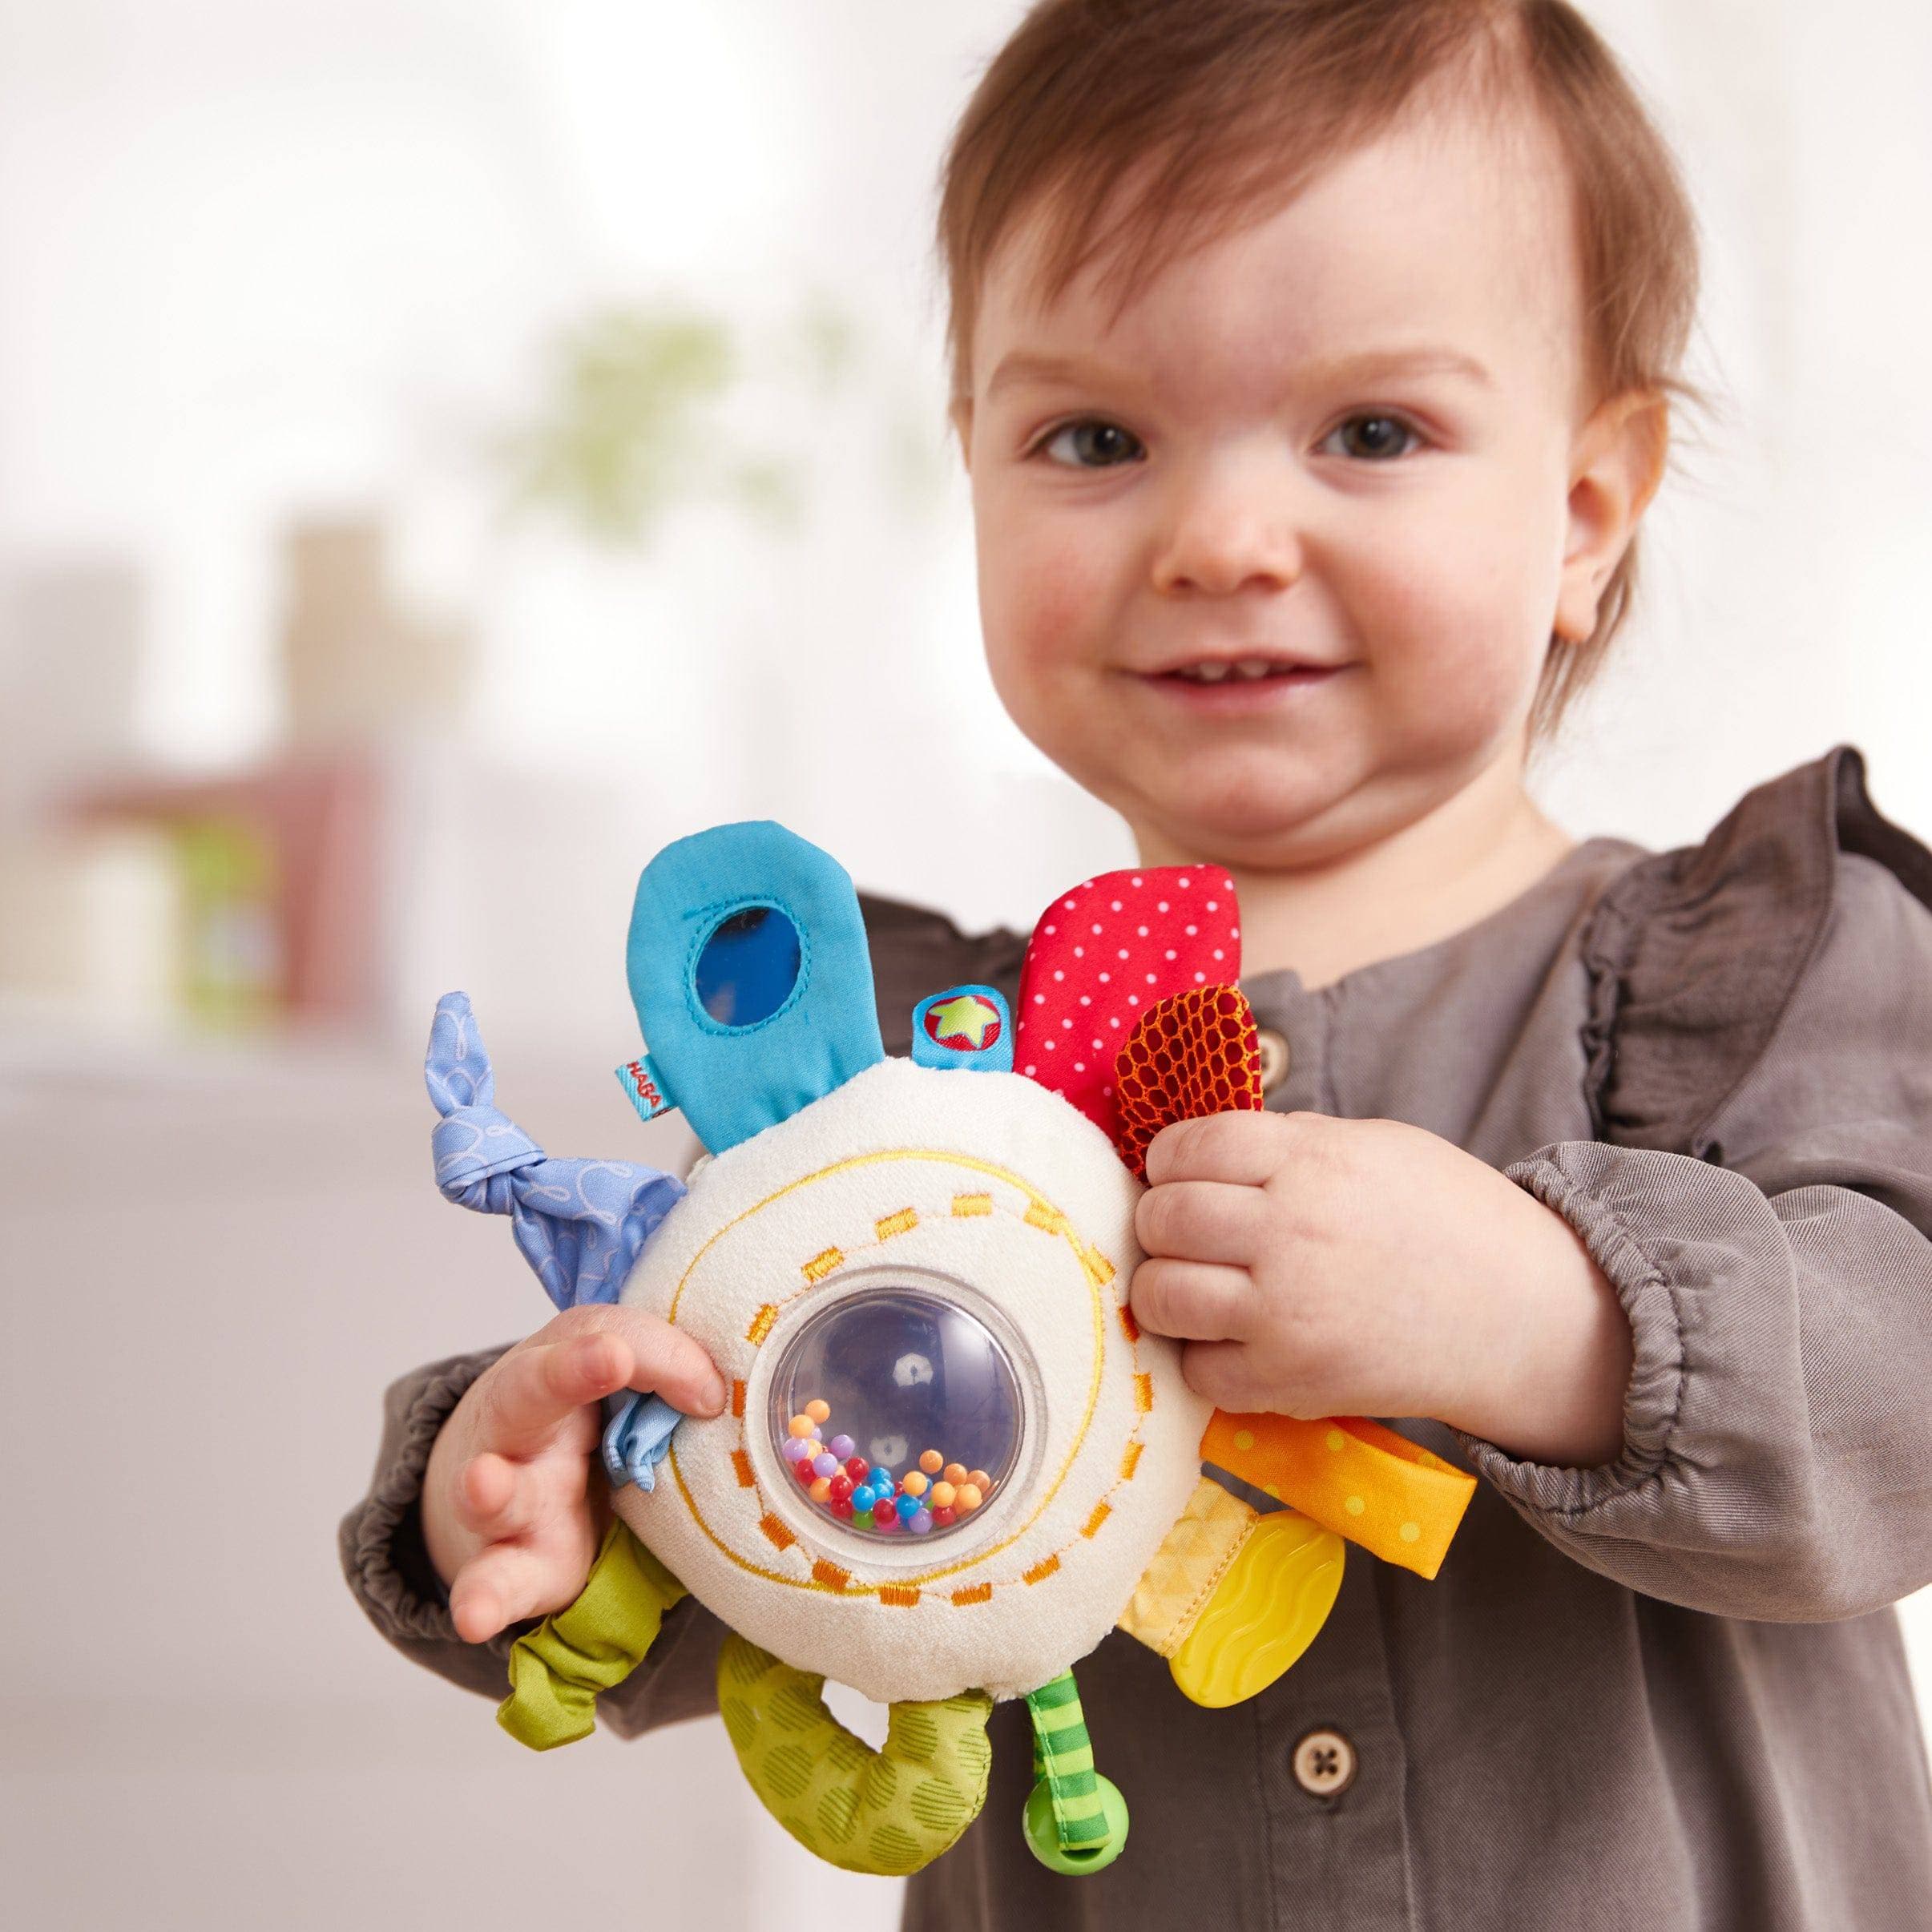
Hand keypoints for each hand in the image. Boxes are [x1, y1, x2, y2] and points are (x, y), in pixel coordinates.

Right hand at [422, 1306, 726, 1642]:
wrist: (495, 1490)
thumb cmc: (574, 1424)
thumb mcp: (616, 1391)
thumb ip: (665, 1378)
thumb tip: (714, 1399)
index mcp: (556, 1369)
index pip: (606, 1336)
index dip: (661, 1353)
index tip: (710, 1389)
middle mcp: (524, 1428)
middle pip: (532, 1390)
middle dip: (570, 1371)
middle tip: (612, 1355)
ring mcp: (509, 1500)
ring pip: (494, 1492)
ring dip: (491, 1489)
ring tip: (486, 1483)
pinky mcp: (511, 1567)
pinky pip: (492, 1581)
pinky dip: (482, 1599)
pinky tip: (474, 1616)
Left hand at [1129, 1111, 1632, 1467]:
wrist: (1520, 1315)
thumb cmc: (1447, 1217)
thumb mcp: (1373, 1145)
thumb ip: (1286, 1143)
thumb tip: (1202, 1151)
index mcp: (1309, 1161)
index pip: (1187, 1147)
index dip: (1169, 1159)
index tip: (1180, 1174)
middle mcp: (1288, 1233)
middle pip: (1161, 1219)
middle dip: (1159, 1223)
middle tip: (1186, 1234)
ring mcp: (1285, 1313)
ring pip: (1160, 1296)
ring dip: (1166, 1290)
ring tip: (1198, 1287)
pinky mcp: (1290, 1382)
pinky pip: (1196, 1371)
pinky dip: (1204, 1358)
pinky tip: (1235, 1341)